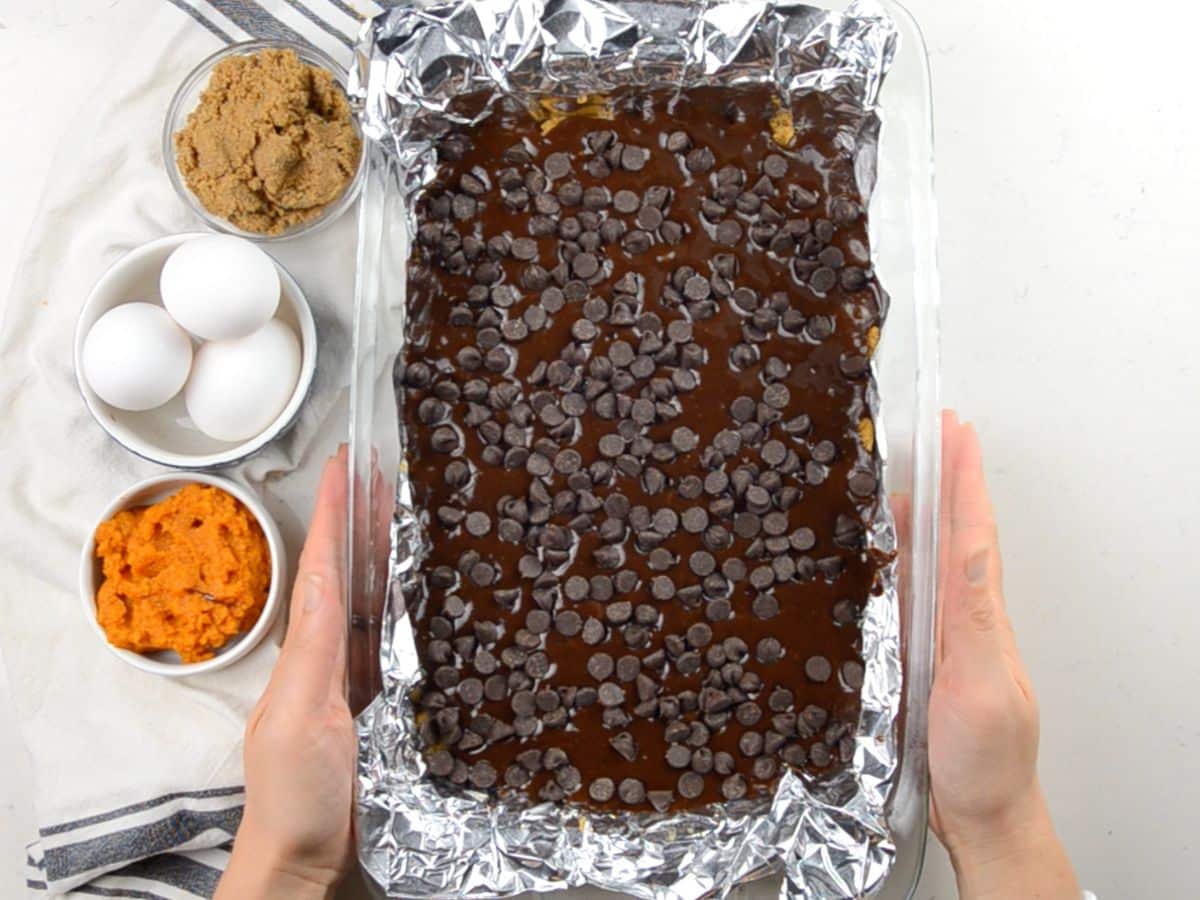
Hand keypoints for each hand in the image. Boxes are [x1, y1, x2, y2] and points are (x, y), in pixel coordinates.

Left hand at [216, 449, 355, 899]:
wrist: (302, 858)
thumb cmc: (297, 797)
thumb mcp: (303, 721)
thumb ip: (315, 652)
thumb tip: (329, 579)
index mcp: (304, 652)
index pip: (323, 567)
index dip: (334, 513)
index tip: (347, 463)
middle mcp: (323, 656)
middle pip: (347, 573)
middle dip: (361, 520)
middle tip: (383, 470)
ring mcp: (346, 680)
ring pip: (366, 600)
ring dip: (379, 553)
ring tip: (400, 510)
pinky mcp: (371, 706)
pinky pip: (384, 638)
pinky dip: (397, 602)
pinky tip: (413, 591)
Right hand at [928, 412, 1078, 898]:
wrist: (979, 812)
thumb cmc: (983, 758)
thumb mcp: (981, 685)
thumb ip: (973, 619)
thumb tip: (968, 549)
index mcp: (981, 616)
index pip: (973, 533)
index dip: (966, 480)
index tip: (957, 432)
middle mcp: (965, 617)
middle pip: (958, 535)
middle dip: (951, 482)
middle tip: (936, 435)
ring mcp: (946, 637)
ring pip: (935, 561)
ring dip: (926, 515)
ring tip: (909, 478)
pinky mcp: (925, 658)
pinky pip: (914, 596)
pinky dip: (904, 562)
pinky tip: (888, 555)